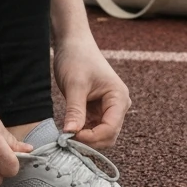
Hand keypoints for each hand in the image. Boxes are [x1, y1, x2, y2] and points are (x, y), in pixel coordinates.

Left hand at [52, 33, 129, 148]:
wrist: (75, 45)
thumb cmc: (77, 59)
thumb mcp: (75, 85)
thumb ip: (75, 110)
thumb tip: (70, 133)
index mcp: (119, 98)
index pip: (110, 128)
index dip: (92, 137)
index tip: (70, 136)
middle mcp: (119, 106)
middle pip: (109, 135)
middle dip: (90, 140)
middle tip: (67, 138)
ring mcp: (110, 109)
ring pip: (102, 134)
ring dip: (86, 137)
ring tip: (66, 133)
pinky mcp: (100, 110)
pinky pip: (94, 128)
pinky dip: (83, 131)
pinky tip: (69, 128)